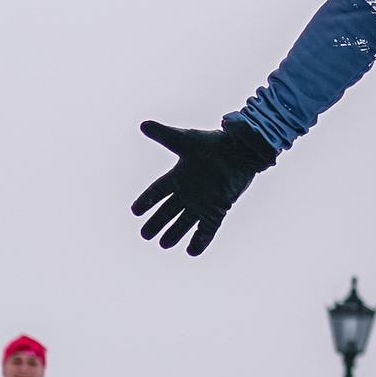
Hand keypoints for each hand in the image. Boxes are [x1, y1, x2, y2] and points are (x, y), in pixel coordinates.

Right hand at [133, 120, 277, 255]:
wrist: (241, 151)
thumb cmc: (213, 144)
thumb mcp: (185, 141)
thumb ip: (164, 135)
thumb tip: (143, 124)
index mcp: (179, 175)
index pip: (157, 191)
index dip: (146, 201)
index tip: (134, 211)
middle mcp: (190, 191)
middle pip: (168, 210)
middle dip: (157, 223)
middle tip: (145, 235)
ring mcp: (204, 201)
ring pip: (186, 222)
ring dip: (175, 233)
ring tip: (164, 244)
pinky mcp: (219, 208)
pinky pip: (208, 229)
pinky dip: (201, 240)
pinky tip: (192, 252)